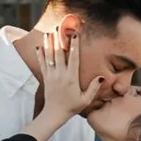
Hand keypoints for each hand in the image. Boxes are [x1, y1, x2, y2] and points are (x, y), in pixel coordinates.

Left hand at [28, 20, 99, 138]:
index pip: (73, 57)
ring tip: (49, 32)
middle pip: (59, 53)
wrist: (54, 114)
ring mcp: (52, 75)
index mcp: (71, 77)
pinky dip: (40, 54)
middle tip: (59, 27)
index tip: (75, 34)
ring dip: (49, 43)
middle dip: (59, 39)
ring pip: (49, 56)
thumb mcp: (86, 99)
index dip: (74, 45)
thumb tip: (101, 77)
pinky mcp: (45, 78)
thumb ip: (94, 87)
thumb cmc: (72, 107)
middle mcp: (60, 74)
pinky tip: (39, 46)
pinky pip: (42, 63)